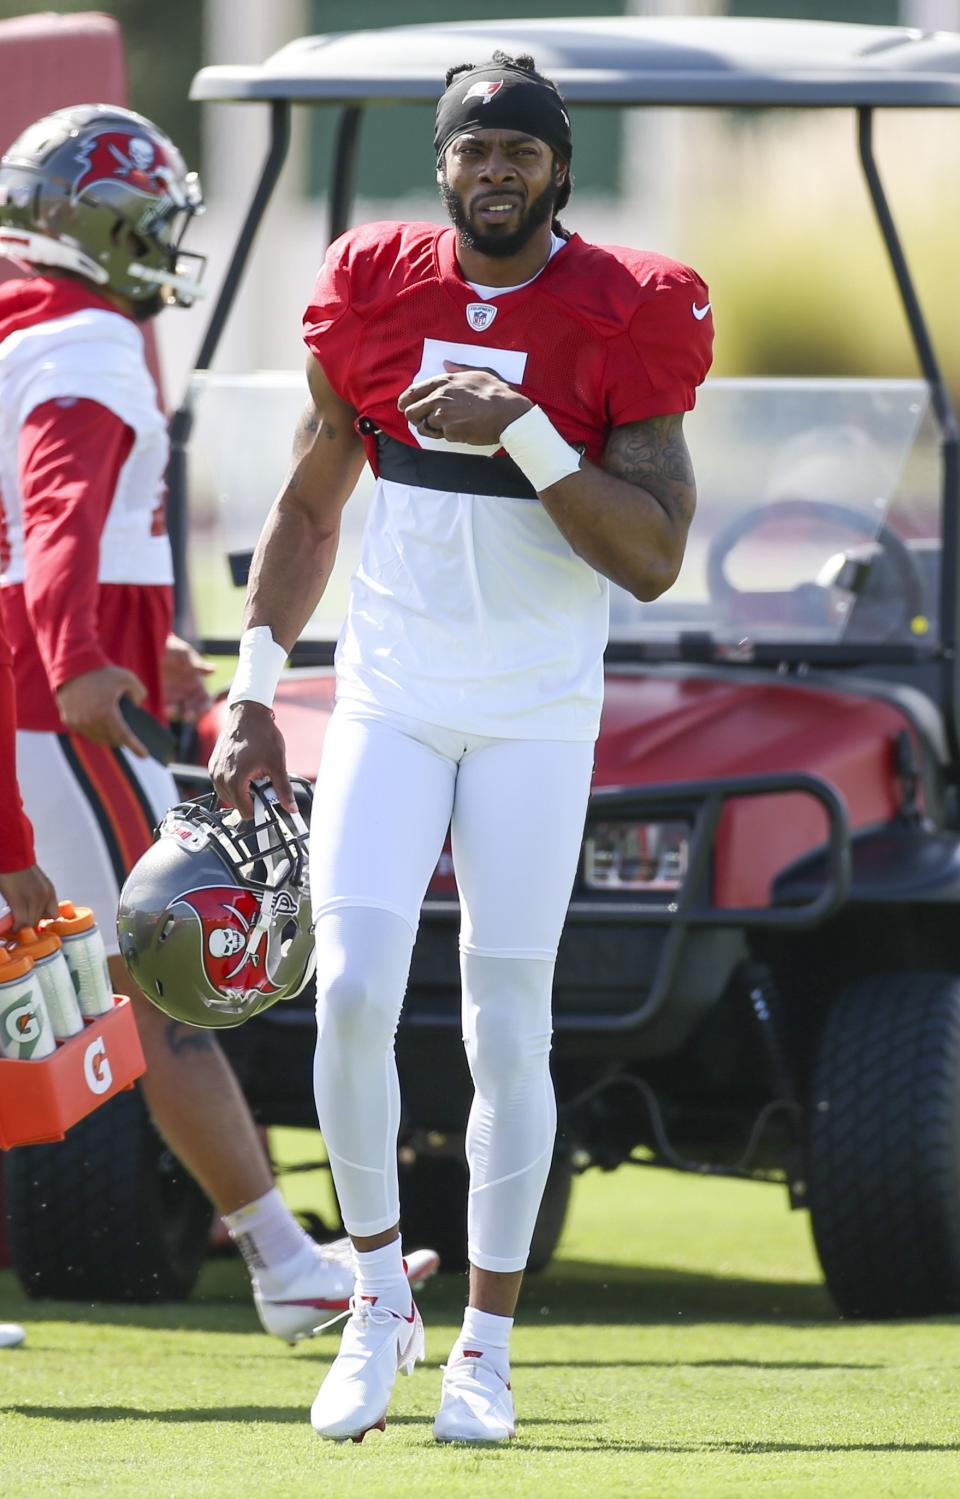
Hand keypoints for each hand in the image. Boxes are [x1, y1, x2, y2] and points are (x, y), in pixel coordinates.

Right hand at [0, 863, 58, 931]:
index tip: (34, 921)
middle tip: (21, 924)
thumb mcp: (35, 881)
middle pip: (40, 920)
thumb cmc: (18, 866)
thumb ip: (36, 894)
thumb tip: (29, 907)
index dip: (43, 919)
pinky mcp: (20, 902)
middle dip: (30, 923)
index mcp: (49, 890)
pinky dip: (16, 928)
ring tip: (16, 927)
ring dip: (23, 927)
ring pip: (31, 923)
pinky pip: (21, 923)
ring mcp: (33, 900)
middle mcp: (45, 896)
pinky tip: (12, 928)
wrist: (11, 855)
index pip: (53, 914)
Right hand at [56, 666, 149, 756]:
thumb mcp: (128, 678)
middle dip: (122, 739)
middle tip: (130, 738)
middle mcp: (90, 721)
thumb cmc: (101, 672)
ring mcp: (77, 722)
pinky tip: (100, 725)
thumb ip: (139, 693)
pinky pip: (84, 731)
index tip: (145, 755)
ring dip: (107, 737)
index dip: (136, 747)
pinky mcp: (68, 719)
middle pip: (111, 739)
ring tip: (116, 733)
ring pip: (97, 738)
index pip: (124, 736)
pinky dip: (93, 730)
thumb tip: (137, 705)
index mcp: (106, 713)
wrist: (71, 665)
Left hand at [163, 633, 213, 722]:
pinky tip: (165, 708)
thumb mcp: (184, 653)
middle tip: (188, 715)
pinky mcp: (157, 697)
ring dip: (177, 714)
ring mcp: (171, 696)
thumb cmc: (170, 646)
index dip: (206, 707)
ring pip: (178, 712)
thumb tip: (214, 670)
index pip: (205, 701)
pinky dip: (165, 711)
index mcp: (196, 683)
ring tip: (172, 709)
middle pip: (193, 711)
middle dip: (192, 715)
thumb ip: (197, 664)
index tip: (204, 709)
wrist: (148, 644)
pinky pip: (163, 709)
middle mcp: (185, 693)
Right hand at [209, 702, 294, 818]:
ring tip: (255, 775)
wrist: (247, 713)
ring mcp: (214, 771)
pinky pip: (222, 784)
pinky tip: (247, 770)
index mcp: (235, 780)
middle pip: (236, 804)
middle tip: (263, 782)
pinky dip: (234, 783)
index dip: (259, 808)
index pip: (245, 811)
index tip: (268, 799)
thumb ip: (283, 789)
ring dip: (242, 791)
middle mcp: (220, 777)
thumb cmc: (262, 734)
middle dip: (251, 798)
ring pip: (228, 795)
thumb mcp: (277, 763)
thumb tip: (292, 808)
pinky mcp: (213, 765)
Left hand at [397, 361, 530, 445]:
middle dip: (415, 417)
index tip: (403, 406)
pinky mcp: (450, 432)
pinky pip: (439, 436)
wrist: (509, 413)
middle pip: (411, 412)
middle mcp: (439, 398)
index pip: (414, 392)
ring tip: (444, 427)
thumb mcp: (479, 372)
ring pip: (423, 426)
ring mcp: (443, 416)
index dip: (405, 401)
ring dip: (430, 428)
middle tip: (424, 420)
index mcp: (444, 382)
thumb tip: (446, 363)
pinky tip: (458, 431)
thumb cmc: (497, 392)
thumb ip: (458, 368)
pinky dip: (445, 436)